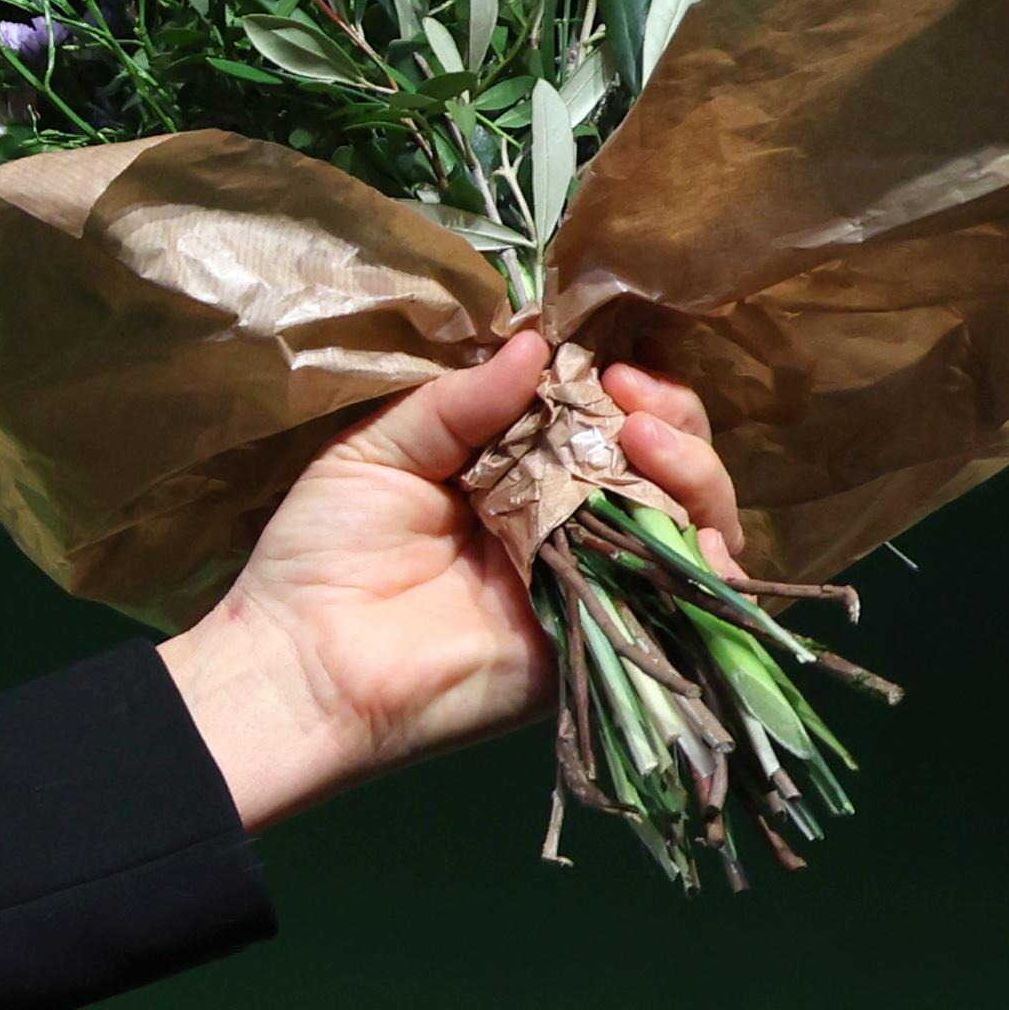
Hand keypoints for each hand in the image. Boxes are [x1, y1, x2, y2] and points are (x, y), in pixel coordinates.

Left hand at [157, 333, 742, 828]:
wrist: (303, 666)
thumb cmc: (321, 555)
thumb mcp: (377, 454)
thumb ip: (455, 403)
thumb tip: (535, 342)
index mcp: (516, 473)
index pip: (604, 418)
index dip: (627, 389)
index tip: (611, 368)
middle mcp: (567, 522)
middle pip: (665, 463)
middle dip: (671, 420)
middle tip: (633, 403)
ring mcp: (594, 579)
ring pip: (688, 520)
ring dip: (691, 473)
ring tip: (644, 442)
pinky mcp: (605, 637)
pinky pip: (684, 600)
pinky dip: (706, 561)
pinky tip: (690, 528)